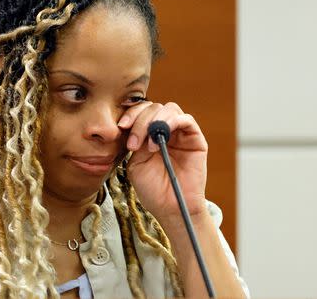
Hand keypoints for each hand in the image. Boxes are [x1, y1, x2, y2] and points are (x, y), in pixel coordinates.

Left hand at [118, 101, 207, 221]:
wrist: (171, 209)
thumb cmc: (153, 189)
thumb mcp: (136, 163)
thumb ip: (136, 141)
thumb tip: (135, 123)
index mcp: (150, 134)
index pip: (141, 111)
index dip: (131, 114)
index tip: (120, 126)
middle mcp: (166, 130)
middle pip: (154, 107)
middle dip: (139, 120)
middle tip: (132, 142)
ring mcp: (182, 133)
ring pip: (169, 109)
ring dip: (154, 122)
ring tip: (147, 146)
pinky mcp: (196, 139)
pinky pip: (186, 120)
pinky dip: (171, 123)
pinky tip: (159, 141)